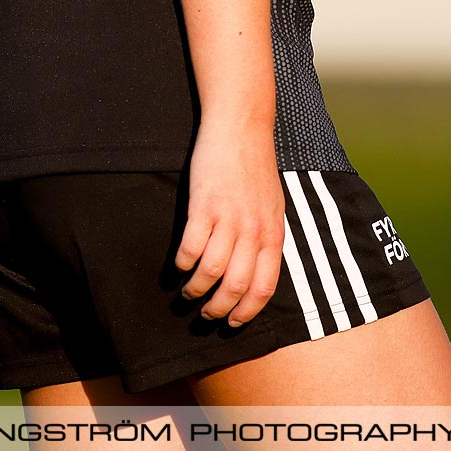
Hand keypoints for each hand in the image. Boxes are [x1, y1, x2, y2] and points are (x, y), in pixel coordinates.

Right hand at [176, 115, 283, 327]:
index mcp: (272, 232)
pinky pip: (190, 247)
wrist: (241, 127)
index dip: (247, 312)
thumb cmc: (254, 167)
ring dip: (196, 289)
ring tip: (188, 292)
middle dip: (218, 309)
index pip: (264, 287)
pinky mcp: (204, 205)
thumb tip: (257, 269)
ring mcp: (229, 217)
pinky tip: (178, 265)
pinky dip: (182, 263)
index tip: (232, 323)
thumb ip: (265, 236)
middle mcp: (253, 229)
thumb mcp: (272, 205)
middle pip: (236, 286)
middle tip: (205, 314)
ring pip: (212, 272)